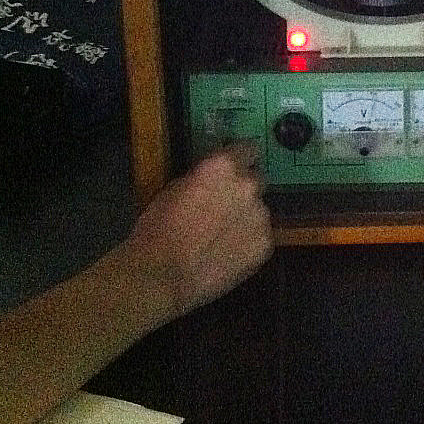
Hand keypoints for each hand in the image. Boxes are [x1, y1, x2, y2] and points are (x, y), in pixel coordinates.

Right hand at [122, 144, 272, 323]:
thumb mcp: (174, 188)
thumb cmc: (158, 228)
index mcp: (224, 166)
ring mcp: (260, 216)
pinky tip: (228, 253)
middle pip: (256, 180)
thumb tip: (212, 180)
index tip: (234, 167)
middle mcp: (248, 186)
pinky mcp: (265, 245)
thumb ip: (203, 178)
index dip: (240, 159)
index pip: (248, 149)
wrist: (163, 274)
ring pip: (258, 211)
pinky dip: (248, 242)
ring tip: (223, 236)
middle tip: (225, 206)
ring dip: (246, 217)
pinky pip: (260, 237)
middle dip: (243, 190)